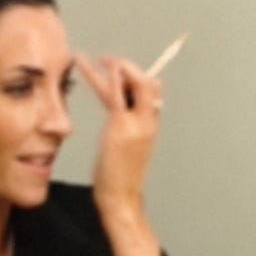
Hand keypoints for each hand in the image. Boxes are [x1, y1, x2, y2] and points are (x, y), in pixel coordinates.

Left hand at [80, 52, 164, 215]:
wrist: (120, 196)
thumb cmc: (118, 177)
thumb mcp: (127, 148)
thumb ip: (126, 128)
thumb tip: (119, 116)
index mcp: (150, 126)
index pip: (153, 92)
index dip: (137, 77)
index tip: (119, 69)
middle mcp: (148, 122)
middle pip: (149, 83)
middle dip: (130, 68)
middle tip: (110, 60)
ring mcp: (137, 124)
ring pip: (137, 84)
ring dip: (119, 66)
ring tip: (103, 58)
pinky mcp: (121, 127)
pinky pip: (119, 96)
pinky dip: (112, 78)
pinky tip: (102, 66)